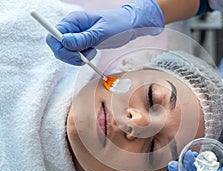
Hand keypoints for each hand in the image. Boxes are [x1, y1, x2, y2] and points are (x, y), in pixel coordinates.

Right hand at [46, 0, 163, 64]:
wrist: (129, 26)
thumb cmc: (118, 25)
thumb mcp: (102, 32)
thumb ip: (83, 38)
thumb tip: (64, 43)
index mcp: (73, 21)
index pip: (53, 35)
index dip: (60, 48)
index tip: (76, 54)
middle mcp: (71, 28)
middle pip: (57, 47)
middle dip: (69, 56)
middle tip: (85, 58)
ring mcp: (76, 36)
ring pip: (65, 53)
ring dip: (77, 58)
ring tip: (93, 52)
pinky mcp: (81, 44)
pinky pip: (74, 55)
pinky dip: (81, 59)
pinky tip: (92, 53)